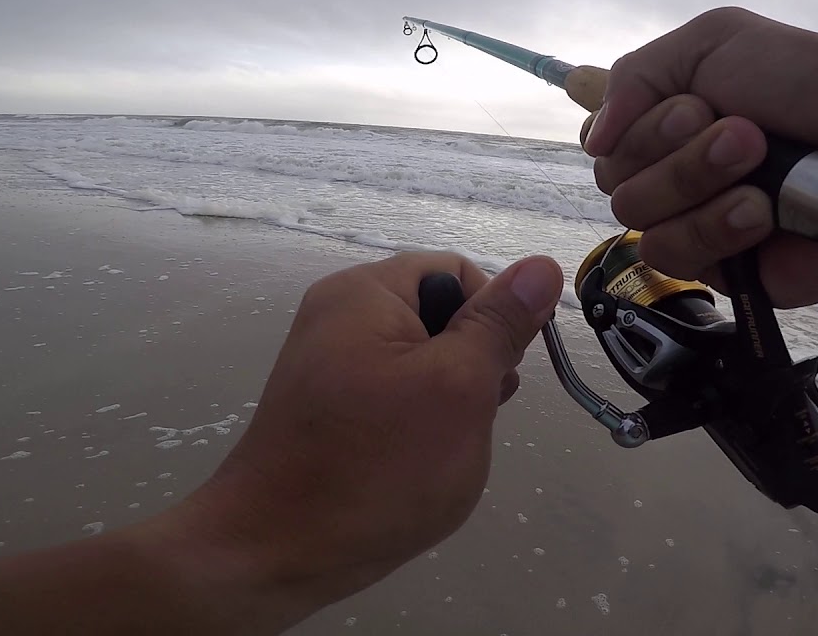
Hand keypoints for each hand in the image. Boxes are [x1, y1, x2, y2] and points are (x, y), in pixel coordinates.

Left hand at [174, 251, 563, 605]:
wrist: (275, 552)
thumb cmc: (376, 464)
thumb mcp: (458, 387)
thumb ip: (500, 324)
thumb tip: (541, 265)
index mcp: (365, 293)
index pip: (459, 274)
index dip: (494, 320)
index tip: (496, 378)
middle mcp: (340, 316)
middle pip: (441, 317)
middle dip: (472, 367)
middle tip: (467, 420)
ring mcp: (330, 366)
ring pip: (423, 364)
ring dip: (450, 404)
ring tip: (440, 451)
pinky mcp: (327, 410)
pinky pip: (393, 397)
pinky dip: (417, 427)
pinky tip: (416, 467)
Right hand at [578, 7, 817, 305]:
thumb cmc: (816, 86)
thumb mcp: (718, 39)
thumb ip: (638, 74)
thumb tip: (595, 136)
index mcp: (668, 117)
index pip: (603, 139)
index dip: (637, 126)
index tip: (694, 105)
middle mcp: (673, 171)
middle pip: (614, 178)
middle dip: (676, 151)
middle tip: (746, 133)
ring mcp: (693, 221)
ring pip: (637, 219)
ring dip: (698, 184)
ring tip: (760, 167)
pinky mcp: (720, 270)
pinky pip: (674, 258)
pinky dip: (716, 228)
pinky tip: (762, 214)